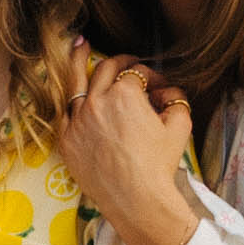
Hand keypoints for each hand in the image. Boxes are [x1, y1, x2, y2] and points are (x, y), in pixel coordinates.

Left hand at [52, 60, 198, 244]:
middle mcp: (97, 101)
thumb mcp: (179, 126)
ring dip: (79, 60)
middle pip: (105, 69)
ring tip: (80, 45)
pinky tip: (70, 88)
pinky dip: (69, 98)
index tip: (158, 87)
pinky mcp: (66, 140)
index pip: (137, 73)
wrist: (137, 199)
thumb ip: (175, 100)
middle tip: (128, 63)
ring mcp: (77, 120)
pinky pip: (64, 112)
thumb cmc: (159, 164)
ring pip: (76, 82)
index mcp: (125, 93)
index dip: (151, 77)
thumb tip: (167, 92)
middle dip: (121, 62)